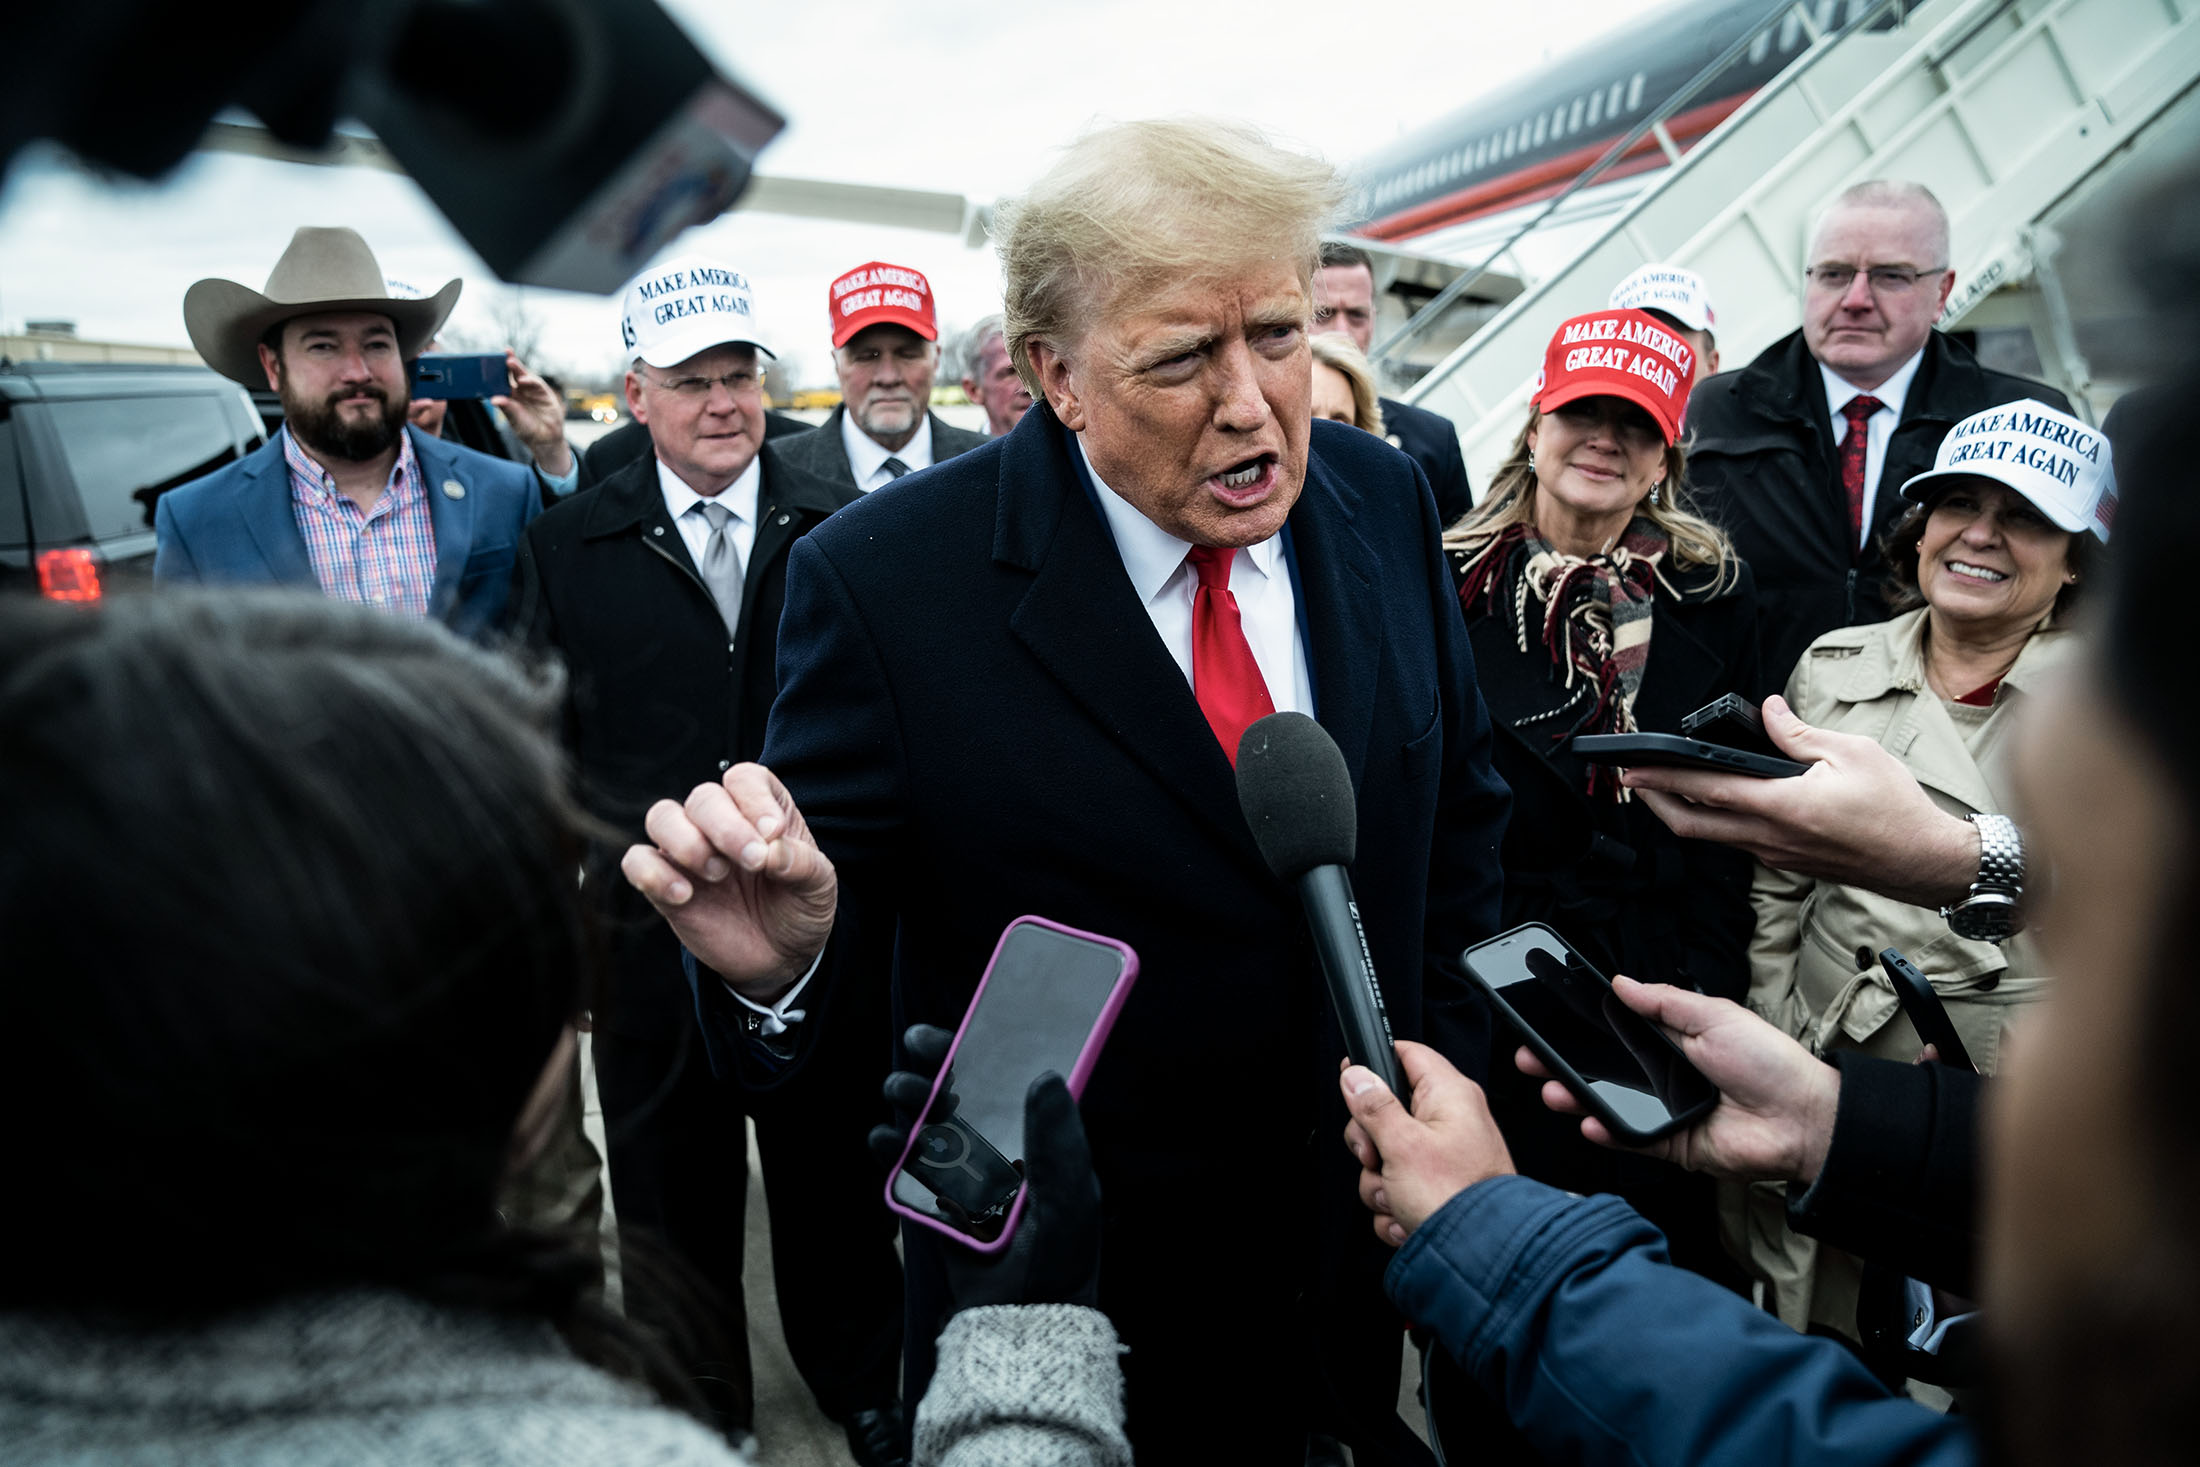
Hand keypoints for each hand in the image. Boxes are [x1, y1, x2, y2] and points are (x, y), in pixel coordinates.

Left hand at [493, 350, 573, 475]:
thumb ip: (507, 408)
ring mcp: (532, 390)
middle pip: (513, 373)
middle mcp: (520, 390)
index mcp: (509, 395)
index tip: (488, 360)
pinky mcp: (543, 392)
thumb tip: (494, 399)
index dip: (496, 370)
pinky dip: (530, 381)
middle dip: (508, 362)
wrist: (545, 438)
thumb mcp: (514, 419)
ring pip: (524, 375)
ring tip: (510, 362)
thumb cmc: (527, 428)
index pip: (501, 379)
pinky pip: (536, 384)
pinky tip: (523, 380)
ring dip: (517, 368)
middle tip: (503, 353)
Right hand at [620, 763, 835, 998]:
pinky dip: (652, 873)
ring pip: (661, 817)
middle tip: (752, 861)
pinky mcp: (664, 884)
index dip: (754, 800)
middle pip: (702, 797)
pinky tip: (684, 896)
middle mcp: (720, 822)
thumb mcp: (819, 887)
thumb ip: (801, 864)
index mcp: (761, 809)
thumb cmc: (799, 907)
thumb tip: (772, 850)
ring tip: (717, 874)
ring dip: (686, 841)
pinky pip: (637, 861)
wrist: (780, 956)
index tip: (773, 832)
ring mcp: (688, 850)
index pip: (744, 779)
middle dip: (725, 827)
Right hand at [869, 1025, 1102, 1309]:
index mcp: (1032, 1135)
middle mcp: (994, 1145)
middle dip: (934, 1065)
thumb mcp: (1070, 1195)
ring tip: (901, 1096)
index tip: (957, 1030)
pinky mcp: (926, 1199)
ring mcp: (958, 1171)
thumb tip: (1045, 1074)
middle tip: (916, 1050)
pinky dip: (887, 1145)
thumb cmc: (1057, 1256)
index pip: (1004, 1077)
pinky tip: (884, 1140)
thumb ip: (1058, 1138)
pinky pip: (901, 1164)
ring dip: (909, 1098)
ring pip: (926, 1119)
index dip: (979, 1048)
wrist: (1018, 1321)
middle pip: (958, 1090)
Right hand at [1340, 1040, 1514, 1246]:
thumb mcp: (1402, 1145)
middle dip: (1371, 1144)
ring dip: (1380, 1184)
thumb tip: (1356, 1075)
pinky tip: (1405, 1217)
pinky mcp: (1438, 1188)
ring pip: (1387, 1156)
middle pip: (1386, 1111)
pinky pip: (1399, 1188)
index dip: (1374, 1065)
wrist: (1481, 1255)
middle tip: (1377, 1158)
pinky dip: (1395, 1207)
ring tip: (1398, 1198)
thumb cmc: (1455, 1197)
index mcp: (1448, 1095)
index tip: (1351, 1082)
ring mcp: (1444, 1156)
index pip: (1406, 1054)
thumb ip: (1374, 1107)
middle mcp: (1450, 1121)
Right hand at [1517, 977, 1840, 1182]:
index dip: (1582, 1029)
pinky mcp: (1670, 1144)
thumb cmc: (1768, 1061)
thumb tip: (1618, 982)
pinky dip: (1607, 1132)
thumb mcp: (1713, 1015)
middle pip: (1602, 1069)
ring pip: (1608, 1104)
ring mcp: (1663, 1112)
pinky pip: (1629, 1138)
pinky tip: (1588, 1120)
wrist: (1803, 1117)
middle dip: (1563, 1063)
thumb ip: (1662, 1001)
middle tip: (1532, 1056)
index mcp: (1671, 1041)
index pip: (1615, 1033)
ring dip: (1576, 1096)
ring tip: (1552, 1088)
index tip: (1548, 1020)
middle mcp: (1662, 1076)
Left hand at [1622, 695, 1978, 908]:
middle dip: (1654, 801)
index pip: (1706, 789)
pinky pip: (1737, 842)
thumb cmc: (1897, 809)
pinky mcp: (1787, 861)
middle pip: (1692, 825)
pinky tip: (1716, 804)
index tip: (1633, 766)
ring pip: (1712, 836)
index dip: (1663, 777)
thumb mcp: (1852, 753)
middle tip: (1632, 780)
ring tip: (1666, 787)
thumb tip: (1766, 711)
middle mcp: (1770, 837)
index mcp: (1782, 806)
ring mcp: (1776, 854)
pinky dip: (1715, 822)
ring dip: (1682, 812)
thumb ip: (1799, 733)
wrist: (1925, 861)